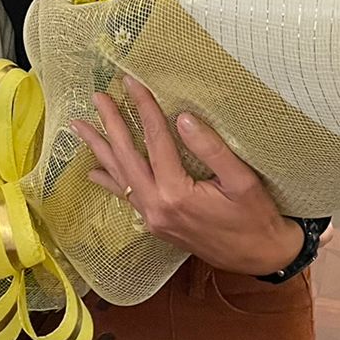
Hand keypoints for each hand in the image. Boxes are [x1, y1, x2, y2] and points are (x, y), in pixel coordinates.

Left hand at [70, 75, 305, 276]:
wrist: (260, 257)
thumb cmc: (256, 218)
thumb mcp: (242, 181)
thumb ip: (211, 149)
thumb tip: (183, 118)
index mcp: (176, 193)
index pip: (155, 141)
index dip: (143, 108)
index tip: (131, 82)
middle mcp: (157, 206)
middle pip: (127, 157)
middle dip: (111, 124)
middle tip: (97, 97)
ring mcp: (153, 218)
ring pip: (120, 177)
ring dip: (99, 149)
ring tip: (79, 127)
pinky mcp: (156, 224)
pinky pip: (126, 198)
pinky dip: (109, 181)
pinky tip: (93, 171)